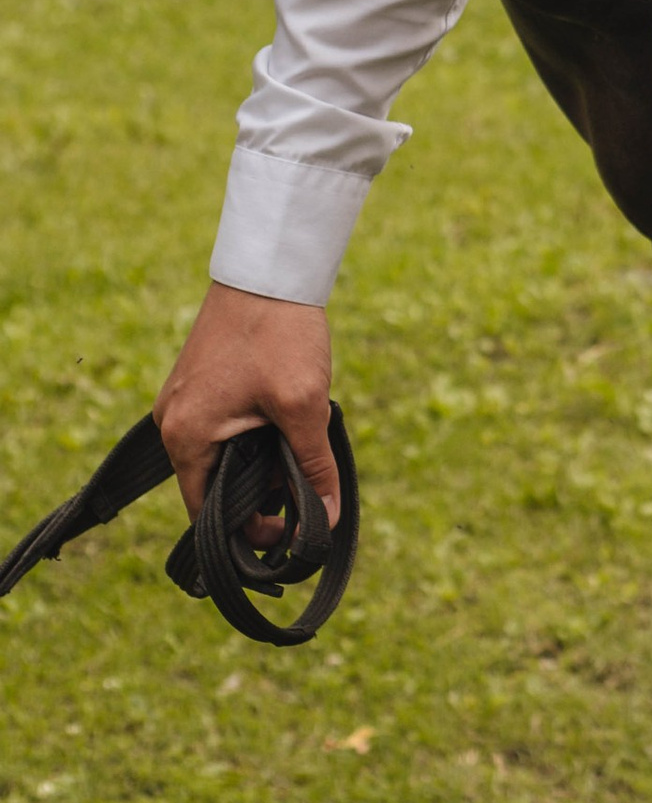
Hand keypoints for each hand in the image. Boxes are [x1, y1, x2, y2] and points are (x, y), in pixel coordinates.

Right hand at [154, 284, 337, 528]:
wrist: (269, 269)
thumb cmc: (279, 334)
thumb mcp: (304, 405)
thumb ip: (314, 467)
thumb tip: (327, 519)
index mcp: (185, 438)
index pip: (205, 512)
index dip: (246, 529)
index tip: (286, 533)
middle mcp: (173, 423)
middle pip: (212, 486)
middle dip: (257, 492)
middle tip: (301, 488)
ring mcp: (184, 401)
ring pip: (221, 456)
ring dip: (258, 461)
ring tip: (297, 447)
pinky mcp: (199, 384)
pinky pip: (221, 429)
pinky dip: (251, 436)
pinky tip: (285, 422)